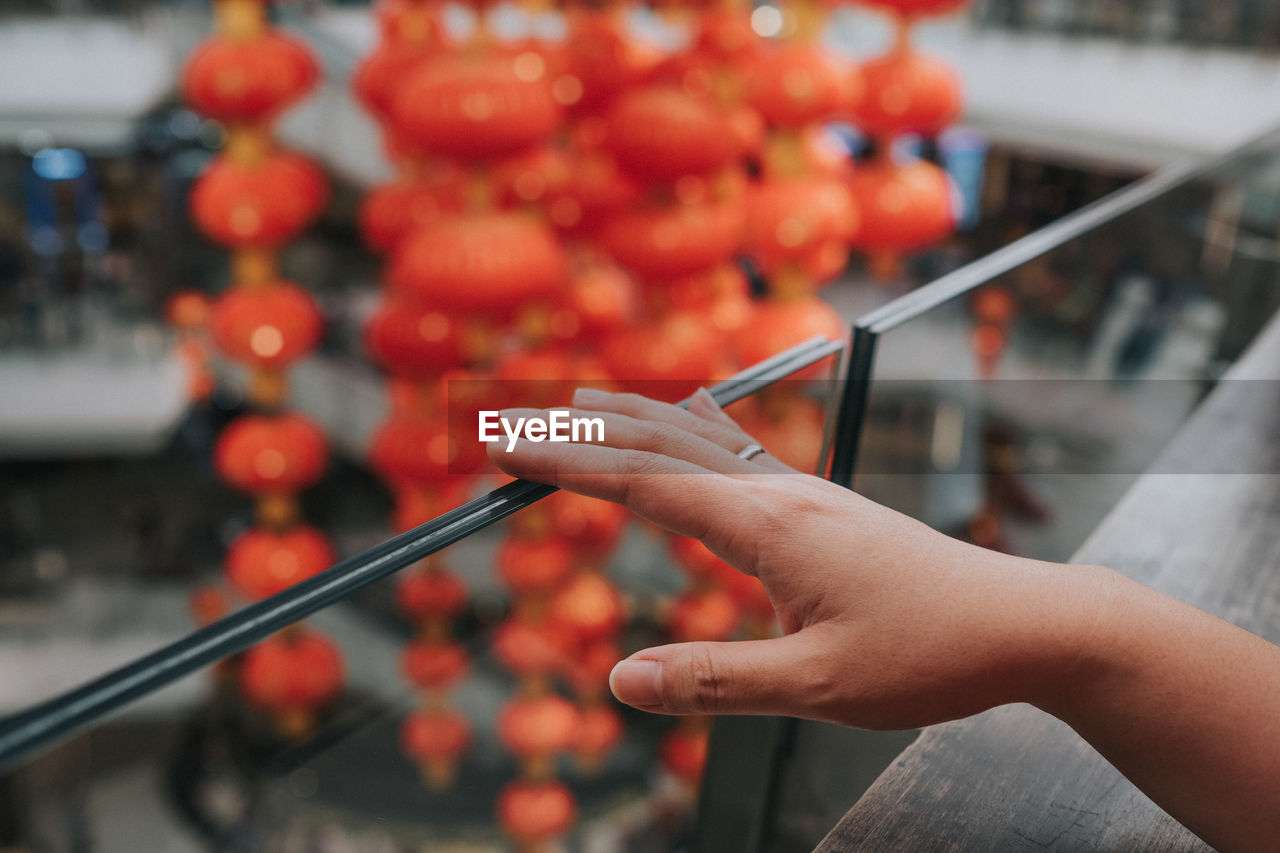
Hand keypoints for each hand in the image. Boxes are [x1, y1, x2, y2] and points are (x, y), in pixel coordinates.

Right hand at [488, 387, 1109, 728]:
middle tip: (512, 425)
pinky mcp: (822, 508)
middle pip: (662, 436)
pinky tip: (679, 444)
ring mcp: (804, 493)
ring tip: (575, 414)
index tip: (506, 447)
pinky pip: (729, 456)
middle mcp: (780, 491)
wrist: (1025, 621)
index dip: (568, 462)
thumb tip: (621, 682)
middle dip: (581, 429)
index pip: (644, 478)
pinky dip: (677, 440)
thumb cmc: (931, 654)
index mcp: (769, 523)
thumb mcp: (818, 688)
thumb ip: (714, 684)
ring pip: (698, 437)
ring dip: (628, 424)